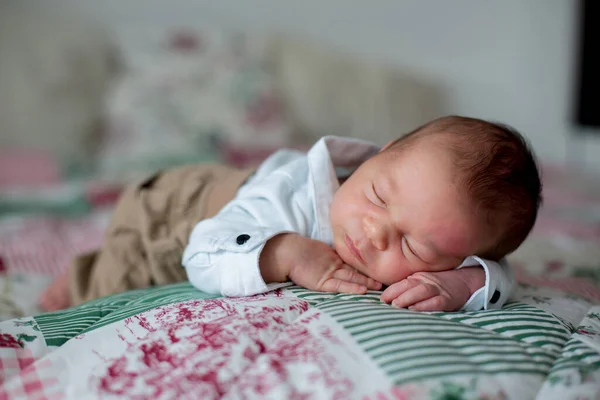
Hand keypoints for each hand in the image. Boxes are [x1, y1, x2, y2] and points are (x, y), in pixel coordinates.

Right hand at [260, 233, 381, 293]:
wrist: (287, 253)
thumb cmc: (300, 252)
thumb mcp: (320, 253)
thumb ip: (333, 257)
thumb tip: (348, 259)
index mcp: (335, 259)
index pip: (354, 264)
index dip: (368, 266)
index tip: (383, 268)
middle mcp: (335, 266)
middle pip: (357, 270)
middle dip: (372, 274)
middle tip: (388, 277)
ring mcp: (330, 273)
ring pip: (352, 277)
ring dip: (366, 282)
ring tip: (380, 286)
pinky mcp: (323, 282)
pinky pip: (340, 285)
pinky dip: (352, 287)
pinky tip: (363, 290)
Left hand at [380, 267, 484, 311]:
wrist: (464, 282)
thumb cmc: (438, 286)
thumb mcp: (422, 283)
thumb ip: (408, 289)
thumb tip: (387, 300)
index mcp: (418, 278)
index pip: (402, 283)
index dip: (391, 290)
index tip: (382, 299)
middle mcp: (427, 282)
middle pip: (410, 286)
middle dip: (397, 294)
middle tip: (388, 303)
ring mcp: (438, 290)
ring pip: (421, 292)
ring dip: (408, 298)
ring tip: (397, 306)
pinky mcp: (448, 300)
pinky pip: (436, 302)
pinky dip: (425, 306)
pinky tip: (415, 310)